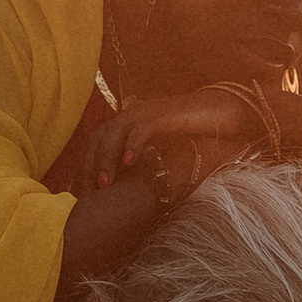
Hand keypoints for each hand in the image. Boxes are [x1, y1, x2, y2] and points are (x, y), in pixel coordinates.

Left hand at [85, 82, 277, 205]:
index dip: (86, 166)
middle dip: (90, 166)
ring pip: (114, 133)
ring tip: (104, 184)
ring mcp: (146, 112)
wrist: (220, 109)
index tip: (82, 192)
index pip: (96, 143)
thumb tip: (130, 187)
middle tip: (87, 192)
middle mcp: (132, 114)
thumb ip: (145, 161)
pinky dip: (133, 145)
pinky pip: (142, 129)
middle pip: (98, 138)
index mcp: (128, 122)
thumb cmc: (193, 132)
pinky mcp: (164, 114)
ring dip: (106, 159)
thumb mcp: (162, 149)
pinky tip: (129, 163)